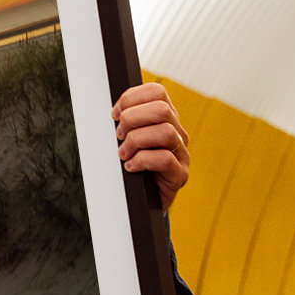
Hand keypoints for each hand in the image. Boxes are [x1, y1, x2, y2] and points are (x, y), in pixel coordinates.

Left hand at [112, 83, 189, 210]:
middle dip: (132, 119)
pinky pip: (165, 159)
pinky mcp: (180, 175)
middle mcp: (178, 133)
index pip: (156, 92)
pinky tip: (130, 167)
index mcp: (165, 119)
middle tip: (119, 135)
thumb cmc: (133, 166)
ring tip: (123, 153)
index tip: (115, 114)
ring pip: (165, 132)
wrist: (143, 201)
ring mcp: (182, 154)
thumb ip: (126, 122)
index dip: (131, 98)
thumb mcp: (127, 139)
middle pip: (161, 109)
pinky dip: (141, 161)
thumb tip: (113, 111)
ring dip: (136, 141)